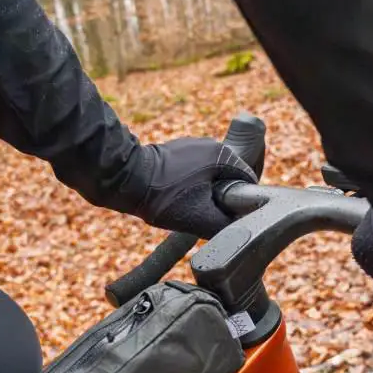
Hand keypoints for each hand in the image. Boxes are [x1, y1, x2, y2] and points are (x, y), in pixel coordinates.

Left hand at [130, 138, 257, 238]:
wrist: (125, 180)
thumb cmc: (163, 198)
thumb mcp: (200, 218)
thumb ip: (226, 224)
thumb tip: (244, 229)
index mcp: (222, 154)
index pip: (248, 179)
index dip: (243, 201)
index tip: (229, 215)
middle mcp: (210, 143)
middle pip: (230, 176)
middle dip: (223, 196)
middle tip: (206, 213)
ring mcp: (192, 144)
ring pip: (212, 173)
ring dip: (206, 190)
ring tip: (190, 206)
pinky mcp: (176, 149)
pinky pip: (195, 169)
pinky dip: (192, 183)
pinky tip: (178, 196)